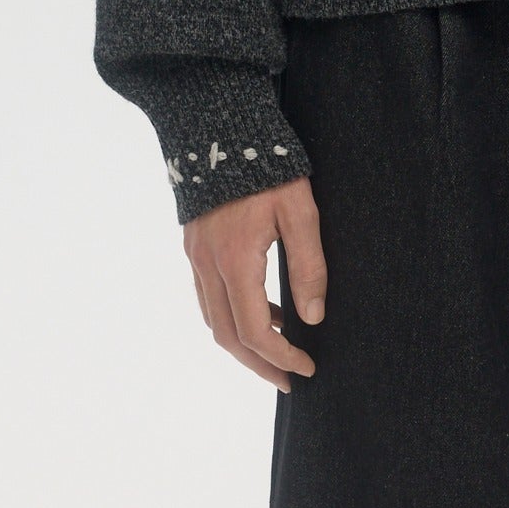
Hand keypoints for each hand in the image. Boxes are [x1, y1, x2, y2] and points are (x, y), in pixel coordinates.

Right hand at [184, 177, 326, 391]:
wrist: (224, 128)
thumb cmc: (270, 168)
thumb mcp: (300, 211)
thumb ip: (308, 265)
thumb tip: (314, 317)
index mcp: (236, 260)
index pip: (254, 331)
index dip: (280, 356)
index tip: (306, 367)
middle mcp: (208, 264)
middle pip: (227, 337)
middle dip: (259, 364)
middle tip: (289, 378)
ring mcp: (196, 256)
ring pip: (213, 319)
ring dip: (243, 343)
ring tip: (278, 348)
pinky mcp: (194, 245)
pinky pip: (208, 297)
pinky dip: (231, 315)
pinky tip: (259, 309)